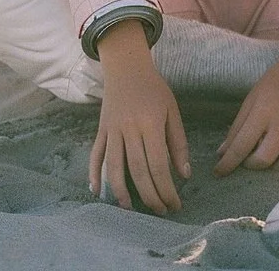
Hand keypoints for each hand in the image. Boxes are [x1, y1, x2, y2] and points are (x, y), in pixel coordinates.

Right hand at [90, 20, 190, 214]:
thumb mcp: (172, 110)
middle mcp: (129, 129)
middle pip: (137, 171)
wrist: (127, 67)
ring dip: (120, 192)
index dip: (166, 189)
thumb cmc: (154, 89)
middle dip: (149, 196)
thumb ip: (178, 142)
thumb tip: (184, 174)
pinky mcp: (101, 130)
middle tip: (160, 211)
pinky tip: (97, 192)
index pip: (158, 165)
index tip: (175, 203)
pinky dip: (93, 174)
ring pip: (114, 167)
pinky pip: (95, 155)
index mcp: (150, 123)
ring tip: (131, 209)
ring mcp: (112, 130)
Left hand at [213, 29, 278, 176]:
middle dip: (250, 164)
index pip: (241, 145)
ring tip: (267, 155)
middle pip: (264, 159)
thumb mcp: (251, 100)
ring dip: (273, 165)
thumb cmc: (274, 84)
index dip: (228, 163)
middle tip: (246, 159)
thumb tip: (222, 153)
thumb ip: (237, 128)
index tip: (218, 172)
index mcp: (263, 111)